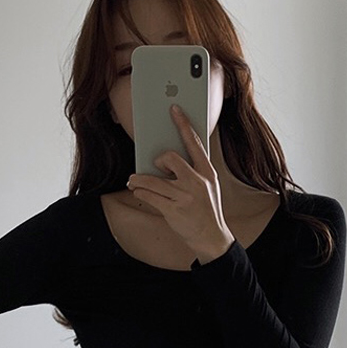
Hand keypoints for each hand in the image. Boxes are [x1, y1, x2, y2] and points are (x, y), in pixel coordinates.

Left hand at [126, 104, 234, 258]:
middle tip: (154, 166)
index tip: (174, 109)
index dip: (183, 124)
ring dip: (139, 179)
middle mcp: (197, 181)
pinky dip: (140, 192)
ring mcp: (184, 196)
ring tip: (134, 181)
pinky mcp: (173, 210)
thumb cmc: (207, 209)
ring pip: (152, 179)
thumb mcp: (209, 186)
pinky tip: (139, 192)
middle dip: (158, 160)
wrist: (212, 237)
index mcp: (207, 172)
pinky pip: (149, 195)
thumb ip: (194, 171)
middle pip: (169, 158)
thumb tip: (169, 159)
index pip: (194, 143)